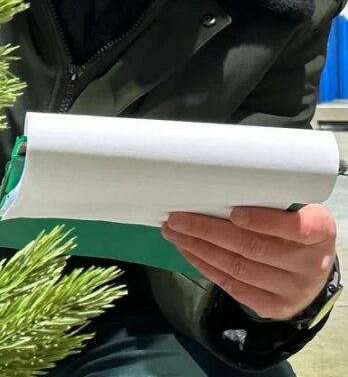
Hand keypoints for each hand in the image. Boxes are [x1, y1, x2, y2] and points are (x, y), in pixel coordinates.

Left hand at [162, 204, 336, 320]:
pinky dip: (205, 266)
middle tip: (177, 218)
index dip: (264, 222)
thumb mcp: (292, 209)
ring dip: (199, 248)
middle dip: (208, 231)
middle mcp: (311, 264)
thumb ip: (267, 200)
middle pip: (254, 248)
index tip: (234, 213)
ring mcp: (293, 290)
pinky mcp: (274, 307)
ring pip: (238, 268)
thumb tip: (215, 186)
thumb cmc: (292, 226)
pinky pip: (233, 286)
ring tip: (174, 232)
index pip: (296, 228)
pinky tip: (187, 250)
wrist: (310, 268)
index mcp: (320, 231)